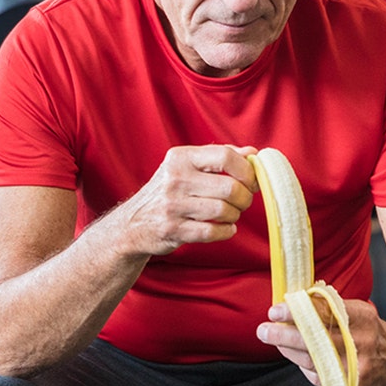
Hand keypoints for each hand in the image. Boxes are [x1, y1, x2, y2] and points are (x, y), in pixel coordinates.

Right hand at [108, 144, 257, 256]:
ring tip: (230, 215)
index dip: (246, 170)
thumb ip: (219, 157)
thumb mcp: (186, 166)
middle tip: (242, 201)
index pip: (225, 156)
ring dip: (234, 215)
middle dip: (244, 197)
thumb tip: (253, 153)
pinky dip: (226, 231)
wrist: (132, 224)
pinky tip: (225, 228)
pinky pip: (213, 231)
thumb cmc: (167, 192)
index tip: (251, 180)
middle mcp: (175, 179)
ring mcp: (172, 205)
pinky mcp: (172, 230)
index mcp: (180, 157)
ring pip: (223, 210)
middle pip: (229, 187)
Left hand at [256, 296, 385, 385]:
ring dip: (288, 350)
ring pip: (314, 360)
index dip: (296, 312)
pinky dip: (302, 365)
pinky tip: (293, 354)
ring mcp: (357, 368)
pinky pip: (319, 377)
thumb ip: (327, 305)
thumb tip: (292, 300)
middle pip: (317, 340)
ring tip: (271, 338)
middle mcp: (361, 343)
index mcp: (362, 318)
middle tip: (263, 330)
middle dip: (285, 335)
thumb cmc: (367, 328)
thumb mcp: (354, 309)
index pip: (324, 313)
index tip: (275, 311)